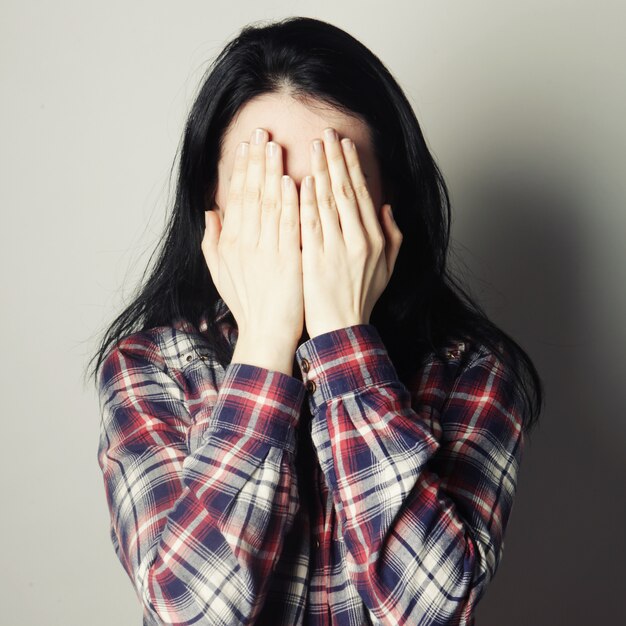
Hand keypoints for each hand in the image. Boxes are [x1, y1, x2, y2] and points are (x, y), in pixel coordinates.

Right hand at [202, 128, 303, 349]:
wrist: (266, 332)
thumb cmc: (247, 303)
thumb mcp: (220, 271)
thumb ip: (213, 239)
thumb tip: (210, 210)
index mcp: (230, 242)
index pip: (236, 196)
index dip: (241, 168)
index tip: (247, 144)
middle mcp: (246, 242)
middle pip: (251, 193)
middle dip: (256, 160)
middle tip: (262, 131)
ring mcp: (266, 250)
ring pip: (268, 203)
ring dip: (271, 172)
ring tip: (274, 145)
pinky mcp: (287, 259)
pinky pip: (287, 225)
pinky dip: (288, 202)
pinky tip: (291, 179)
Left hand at [299, 128, 402, 338]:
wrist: (341, 329)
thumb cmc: (362, 298)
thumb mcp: (387, 268)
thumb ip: (392, 236)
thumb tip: (387, 207)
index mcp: (375, 239)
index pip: (362, 194)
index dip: (352, 167)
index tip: (344, 145)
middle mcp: (358, 240)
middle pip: (345, 191)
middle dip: (335, 159)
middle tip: (326, 133)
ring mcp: (335, 249)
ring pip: (328, 202)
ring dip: (320, 171)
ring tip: (313, 146)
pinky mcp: (314, 259)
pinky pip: (310, 224)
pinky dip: (305, 201)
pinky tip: (300, 180)